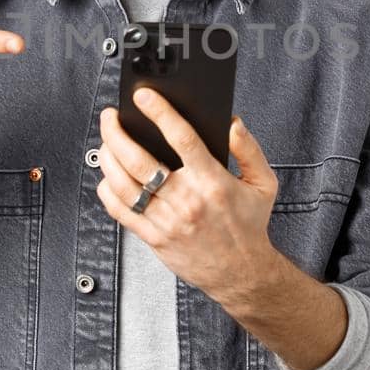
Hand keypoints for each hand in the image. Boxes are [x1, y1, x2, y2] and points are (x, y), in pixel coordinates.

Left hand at [94, 87, 280, 302]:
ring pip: (124, 184)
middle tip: (110, 117)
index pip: (181, 138)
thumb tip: (232, 123)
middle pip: (139, 160)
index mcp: (212, 182)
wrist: (241, 273)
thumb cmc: (249, 227)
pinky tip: (107, 176)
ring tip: (105, 143)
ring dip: (108, 158)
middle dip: (117, 132)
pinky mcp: (154, 238)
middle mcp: (186, 200)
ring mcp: (166, 220)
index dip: (160, 112)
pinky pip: (121, 211)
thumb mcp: (263, 183)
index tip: (144, 96)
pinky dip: (108, 190)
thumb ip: (249, 149)